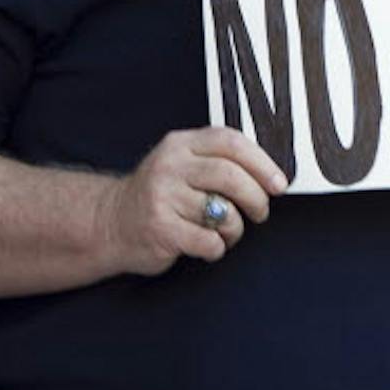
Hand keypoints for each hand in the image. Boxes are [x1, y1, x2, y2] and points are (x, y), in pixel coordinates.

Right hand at [100, 127, 287, 274]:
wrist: (110, 223)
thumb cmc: (159, 197)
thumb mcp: (182, 166)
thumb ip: (218, 162)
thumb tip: (271, 176)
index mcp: (181, 144)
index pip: (230, 141)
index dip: (262, 162)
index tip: (279, 183)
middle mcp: (170, 166)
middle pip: (230, 175)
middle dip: (256, 198)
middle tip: (260, 212)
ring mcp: (162, 196)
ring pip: (223, 212)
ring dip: (235, 228)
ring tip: (226, 232)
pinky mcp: (160, 228)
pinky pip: (208, 240)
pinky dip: (216, 247)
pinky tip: (207, 245)